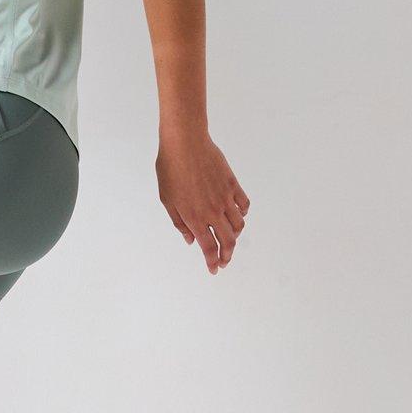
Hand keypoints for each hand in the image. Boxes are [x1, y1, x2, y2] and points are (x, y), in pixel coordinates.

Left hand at [156, 131, 249, 273]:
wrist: (185, 143)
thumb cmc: (170, 169)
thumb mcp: (167, 200)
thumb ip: (180, 223)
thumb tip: (191, 239)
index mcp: (195, 217)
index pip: (209, 248)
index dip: (213, 262)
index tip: (214, 269)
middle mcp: (213, 211)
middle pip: (228, 241)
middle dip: (227, 255)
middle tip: (224, 261)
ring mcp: (225, 198)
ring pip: (239, 225)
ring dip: (235, 236)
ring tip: (229, 238)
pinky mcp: (232, 184)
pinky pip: (244, 204)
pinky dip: (243, 213)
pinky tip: (237, 215)